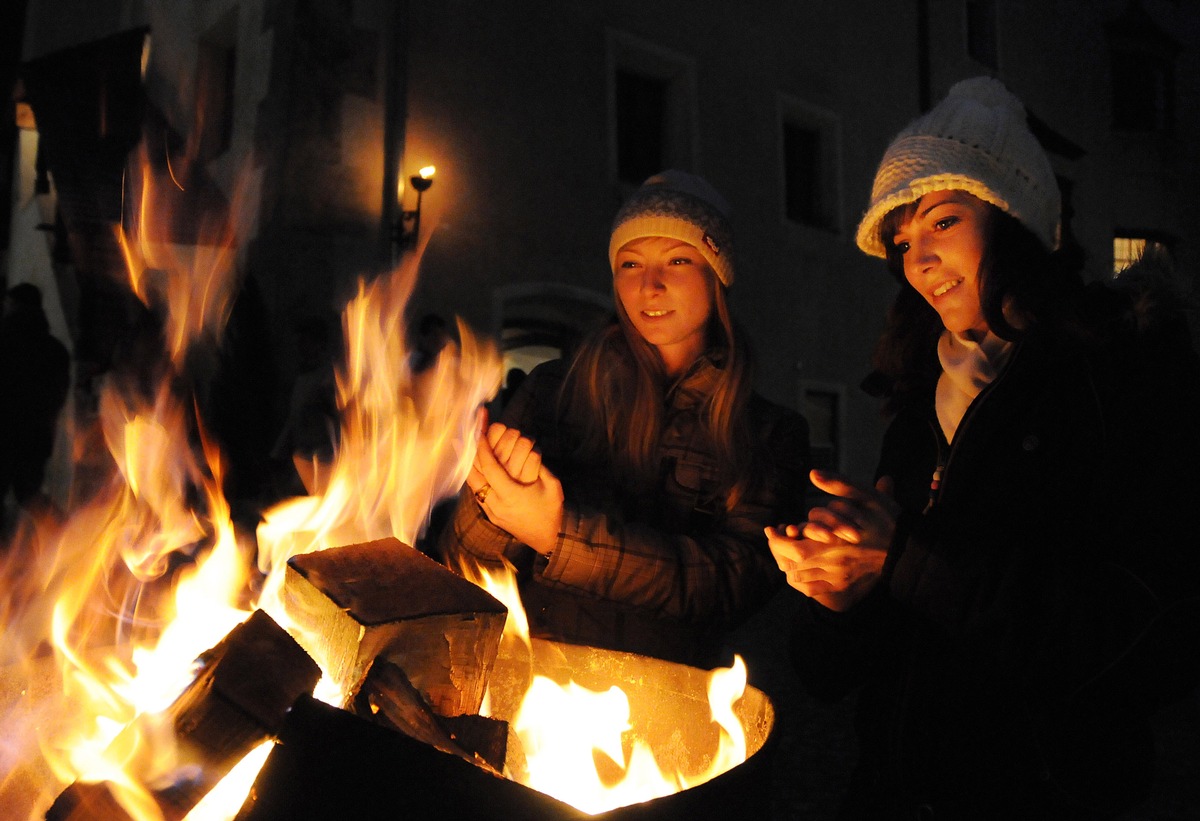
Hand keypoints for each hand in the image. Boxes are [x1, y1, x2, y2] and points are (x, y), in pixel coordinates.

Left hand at [466, 420, 562, 554]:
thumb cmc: (553, 511)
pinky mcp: (491, 516)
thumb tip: (526, 448)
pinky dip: (474, 477)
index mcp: (512, 495)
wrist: (550, 540)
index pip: (491, 468)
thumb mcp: (552, 485)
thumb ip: (538, 465)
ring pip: (472, 485)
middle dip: (468, 455)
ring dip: (468, 466)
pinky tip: (474, 467)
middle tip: (462, 437)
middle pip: (473, 476)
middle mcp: (497, 504)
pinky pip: (477, 493)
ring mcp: (492, 512)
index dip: (483, 449)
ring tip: (463, 449)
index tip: (479, 433)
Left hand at [763, 471, 898, 611]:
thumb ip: (838, 484)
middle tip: (776, 539)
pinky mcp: (844, 585)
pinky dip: (800, 581)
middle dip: (779, 552)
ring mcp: (840, 578)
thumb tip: (813, 473)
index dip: (778, 540)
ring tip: (783, 551)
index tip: (774, 529)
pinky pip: (813, 590)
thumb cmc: (887, 518)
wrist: (908, 547)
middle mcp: (835, 564)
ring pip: (800, 579)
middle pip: (792, 565)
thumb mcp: (865, 495)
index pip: (794, 547)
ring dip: (787, 566)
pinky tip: (798, 568)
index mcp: (836, 543)